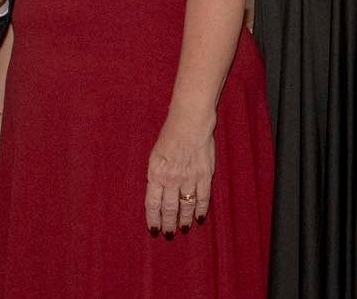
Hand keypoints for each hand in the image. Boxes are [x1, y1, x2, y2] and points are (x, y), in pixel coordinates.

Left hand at [145, 114, 214, 234]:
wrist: (190, 122)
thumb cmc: (170, 136)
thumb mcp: (155, 155)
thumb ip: (156, 175)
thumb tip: (156, 194)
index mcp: (156, 173)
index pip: (152, 203)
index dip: (153, 219)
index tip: (154, 229)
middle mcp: (171, 179)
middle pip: (169, 209)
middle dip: (168, 224)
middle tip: (169, 234)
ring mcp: (189, 178)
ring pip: (186, 206)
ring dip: (184, 220)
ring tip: (183, 229)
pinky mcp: (204, 175)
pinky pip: (202, 198)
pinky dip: (200, 210)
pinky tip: (199, 218)